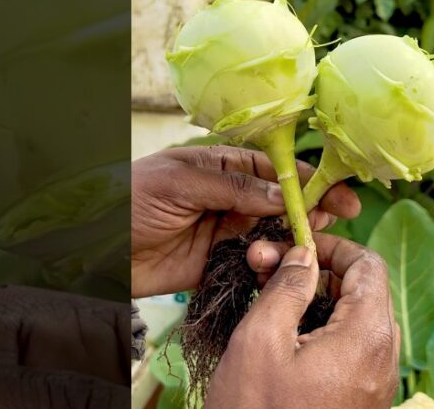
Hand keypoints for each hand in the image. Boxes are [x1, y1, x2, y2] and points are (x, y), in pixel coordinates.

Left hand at [131, 146, 360, 297]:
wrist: (93, 246)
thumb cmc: (130, 198)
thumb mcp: (181, 181)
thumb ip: (233, 187)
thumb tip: (284, 193)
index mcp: (223, 166)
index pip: (276, 168)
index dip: (310, 178)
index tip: (340, 191)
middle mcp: (230, 197)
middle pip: (283, 202)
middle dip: (311, 209)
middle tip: (335, 221)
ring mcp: (225, 232)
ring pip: (272, 234)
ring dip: (293, 240)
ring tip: (309, 246)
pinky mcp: (216, 264)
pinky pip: (253, 264)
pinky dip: (271, 266)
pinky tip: (286, 269)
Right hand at [205, 233, 400, 408]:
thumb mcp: (262, 340)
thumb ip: (288, 287)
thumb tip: (304, 254)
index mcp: (368, 336)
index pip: (368, 264)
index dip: (331, 246)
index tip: (293, 244)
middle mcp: (383, 358)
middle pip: (364, 290)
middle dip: (318, 272)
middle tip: (269, 269)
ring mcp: (375, 383)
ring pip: (356, 319)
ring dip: (317, 300)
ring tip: (270, 299)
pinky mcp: (361, 400)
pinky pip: (351, 349)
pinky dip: (322, 329)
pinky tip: (284, 332)